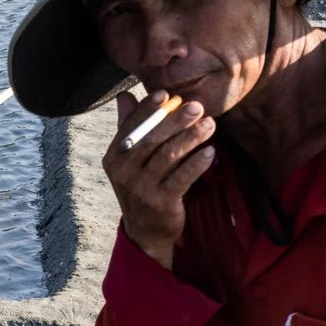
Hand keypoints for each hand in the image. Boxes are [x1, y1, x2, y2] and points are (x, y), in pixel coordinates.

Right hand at [103, 90, 217, 267]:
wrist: (145, 231)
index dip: (148, 109)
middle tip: (197, 106)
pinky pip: (182, 178)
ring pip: (169, 157)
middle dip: (175, 120)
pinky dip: (197, 164)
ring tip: (210, 124)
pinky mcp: (161, 203)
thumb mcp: (131, 160)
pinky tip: (211, 152)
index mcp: (115, 157)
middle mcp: (124, 172)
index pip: (131, 127)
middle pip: (151, 140)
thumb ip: (129, 128)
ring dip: (191, 138)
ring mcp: (141, 189)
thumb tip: (124, 95)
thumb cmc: (142, 187)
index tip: (166, 94)